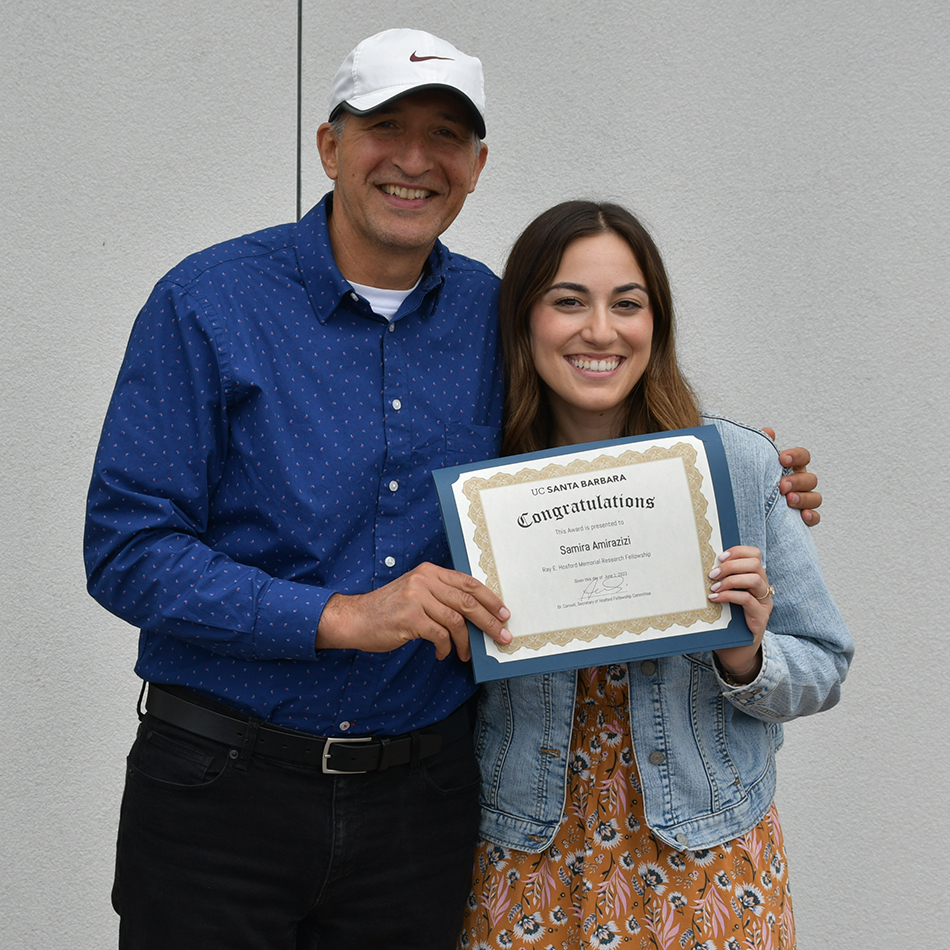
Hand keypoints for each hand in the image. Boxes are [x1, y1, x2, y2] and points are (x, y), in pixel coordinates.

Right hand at [316, 562, 511, 661]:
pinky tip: (442, 653)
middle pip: (467, 601)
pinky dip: (445, 648)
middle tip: (502, 636)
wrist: (355, 618)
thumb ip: (440, 596)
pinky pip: (440, 635)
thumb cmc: (388, 609)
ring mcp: (416, 598)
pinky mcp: (410, 618)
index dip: (490, 599)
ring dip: (466, 641)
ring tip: (467, 653)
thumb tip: (474, 613)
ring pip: (456, 621)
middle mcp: (424, 580)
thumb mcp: (415, 593)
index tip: (504, 613)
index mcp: (429, 572)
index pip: (468, 583)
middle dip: (489, 621)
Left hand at [708, 546, 772, 683]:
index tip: (719, 556)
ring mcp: (764, 604)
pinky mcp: (760, 619)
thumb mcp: (724, 596)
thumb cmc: (726, 621)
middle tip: (712, 574)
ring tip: (713, 587)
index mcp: (755, 579)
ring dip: (731, 580)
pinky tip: (715, 599)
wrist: (735, 651)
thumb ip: (720, 581)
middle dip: (731, 565)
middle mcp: (763, 590)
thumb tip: (701, 564)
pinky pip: (748, 600)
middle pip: (756, 564)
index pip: (755, 554)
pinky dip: (729, 596)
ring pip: (755, 579)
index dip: (738, 551)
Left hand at [763, 428, 821, 525]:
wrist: (749, 507)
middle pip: (810, 479)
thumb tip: (769, 431)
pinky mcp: (802, 519)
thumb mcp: (758, 464)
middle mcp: (800, 483)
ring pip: (815, 498)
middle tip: (782, 485)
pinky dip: (811, 516)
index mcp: (792, 467)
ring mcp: (804, 501)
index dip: (796, 456)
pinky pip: (815, 518)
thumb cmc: (757, 481)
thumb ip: (764, 447)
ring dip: (804, 498)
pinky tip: (802, 516)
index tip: (782, 458)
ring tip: (789, 499)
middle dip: (797, 481)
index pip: (803, 457)